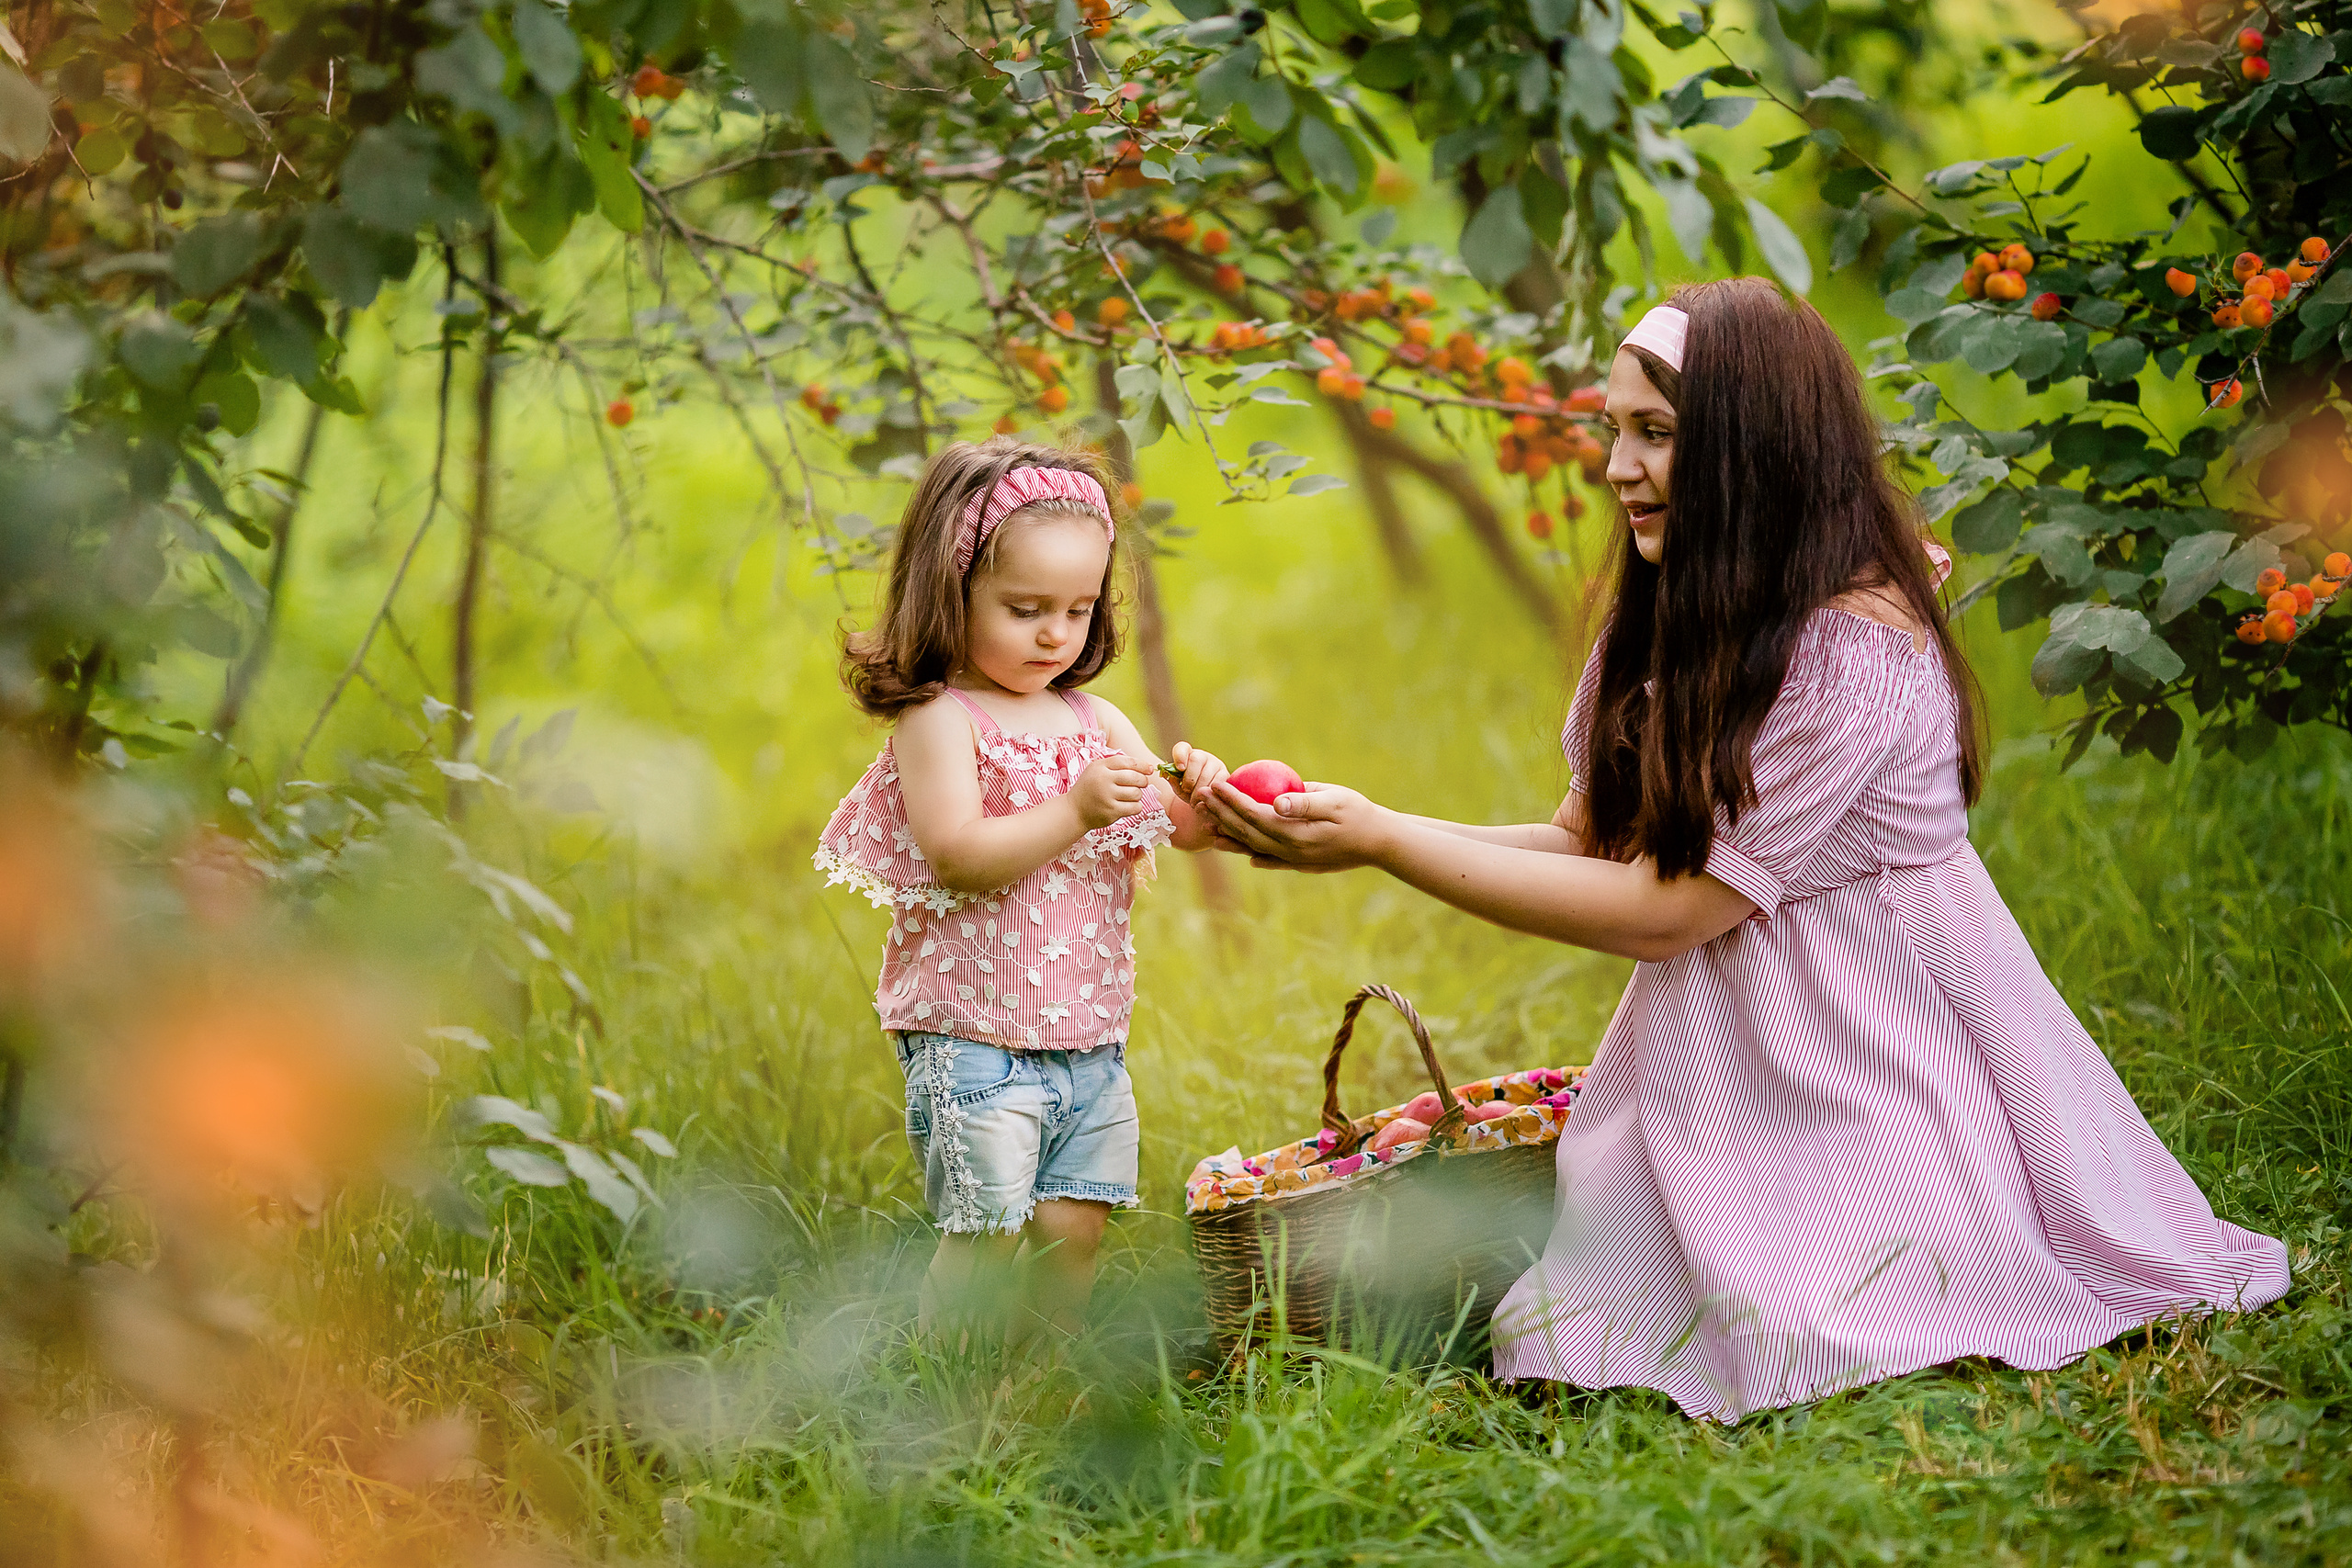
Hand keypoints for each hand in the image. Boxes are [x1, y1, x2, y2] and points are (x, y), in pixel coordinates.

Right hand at [1070, 751, 1152, 830]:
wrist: (1074, 811)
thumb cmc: (1090, 789)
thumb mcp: (1097, 770)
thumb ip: (1117, 765)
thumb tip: (1148, 767)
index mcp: (1100, 767)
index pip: (1127, 762)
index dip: (1142, 765)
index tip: (1150, 769)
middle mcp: (1103, 780)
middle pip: (1135, 778)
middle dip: (1143, 781)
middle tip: (1141, 784)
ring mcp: (1107, 797)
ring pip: (1137, 793)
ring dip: (1137, 795)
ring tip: (1129, 796)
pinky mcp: (1111, 812)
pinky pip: (1135, 808)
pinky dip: (1135, 807)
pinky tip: (1128, 806)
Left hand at [1166, 741, 1228, 806]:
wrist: (1202, 799)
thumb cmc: (1187, 790)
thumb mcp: (1177, 786)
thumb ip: (1172, 780)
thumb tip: (1167, 775)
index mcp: (1186, 755)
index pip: (1181, 748)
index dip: (1180, 756)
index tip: (1180, 768)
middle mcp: (1201, 756)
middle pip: (1195, 759)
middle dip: (1189, 778)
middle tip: (1186, 790)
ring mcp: (1215, 763)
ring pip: (1207, 773)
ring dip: (1199, 789)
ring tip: (1194, 801)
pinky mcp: (1224, 774)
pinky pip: (1218, 782)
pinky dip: (1210, 793)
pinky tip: (1205, 800)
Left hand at [1203, 779, 1389, 870]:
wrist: (1380, 843)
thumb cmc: (1359, 813)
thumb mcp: (1336, 800)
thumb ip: (1305, 802)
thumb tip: (1276, 803)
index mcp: (1295, 833)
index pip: (1254, 815)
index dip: (1232, 800)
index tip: (1216, 784)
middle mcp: (1290, 851)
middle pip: (1247, 832)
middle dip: (1222, 815)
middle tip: (1202, 797)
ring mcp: (1295, 860)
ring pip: (1255, 849)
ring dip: (1231, 838)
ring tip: (1210, 828)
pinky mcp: (1303, 864)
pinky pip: (1273, 860)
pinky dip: (1256, 856)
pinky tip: (1245, 854)